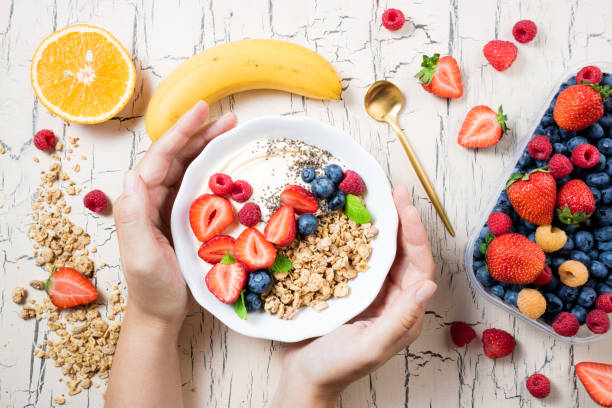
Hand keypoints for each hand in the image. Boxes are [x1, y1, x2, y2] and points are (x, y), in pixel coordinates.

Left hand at [113, 101, 236, 333]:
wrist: (162, 312)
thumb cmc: (153, 289)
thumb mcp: (141, 257)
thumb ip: (132, 217)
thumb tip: (131, 174)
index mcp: (140, 201)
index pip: (160, 157)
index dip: (181, 131)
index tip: (203, 110)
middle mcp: (152, 198)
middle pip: (176, 155)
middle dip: (200, 133)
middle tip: (228, 119)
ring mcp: (167, 205)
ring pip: (187, 166)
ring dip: (208, 147)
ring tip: (232, 132)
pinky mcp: (182, 216)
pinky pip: (197, 185)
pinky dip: (212, 170)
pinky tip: (229, 164)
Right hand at [270, 185, 436, 407]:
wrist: (304, 377)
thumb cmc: (336, 367)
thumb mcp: (370, 345)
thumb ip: (400, 318)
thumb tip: (428, 285)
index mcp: (404, 312)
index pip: (418, 267)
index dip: (415, 235)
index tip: (406, 206)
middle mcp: (393, 299)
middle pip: (403, 254)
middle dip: (401, 221)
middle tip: (394, 191)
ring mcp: (372, 293)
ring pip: (383, 253)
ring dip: (382, 226)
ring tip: (377, 199)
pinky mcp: (351, 290)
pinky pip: (359, 258)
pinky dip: (358, 238)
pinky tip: (350, 222)